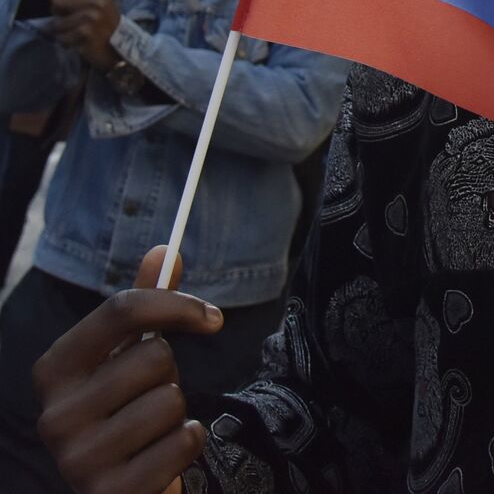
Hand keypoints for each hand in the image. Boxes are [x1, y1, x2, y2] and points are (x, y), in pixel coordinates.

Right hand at [33, 246, 222, 493]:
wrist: (122, 485)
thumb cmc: (127, 408)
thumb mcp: (129, 355)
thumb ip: (145, 305)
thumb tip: (164, 250)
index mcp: (54, 368)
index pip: (121, 309)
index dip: (177, 305)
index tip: (213, 317)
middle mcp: (54, 413)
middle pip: (155, 356)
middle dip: (171, 374)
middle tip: (152, 396)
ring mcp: (77, 458)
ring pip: (171, 400)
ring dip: (178, 413)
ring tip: (152, 429)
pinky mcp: (108, 492)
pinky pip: (183, 441)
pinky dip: (187, 444)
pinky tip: (160, 456)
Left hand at [48, 0, 120, 71]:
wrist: (122, 48)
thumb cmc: (105, 24)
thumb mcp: (98, 3)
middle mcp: (97, 3)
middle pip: (57, 1)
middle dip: (58, 11)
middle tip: (71, 17)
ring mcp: (91, 18)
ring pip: (56, 22)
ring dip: (62, 29)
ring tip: (76, 31)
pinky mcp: (85, 34)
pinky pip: (61, 36)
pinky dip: (66, 41)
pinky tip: (77, 40)